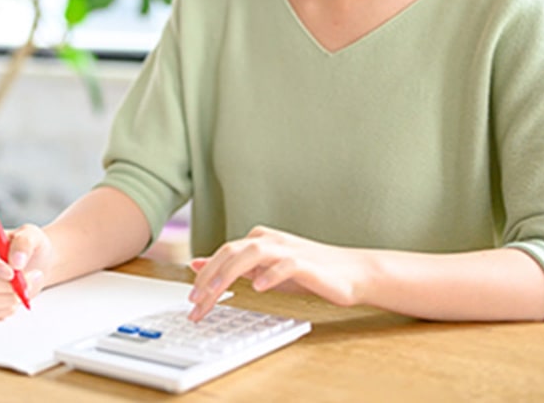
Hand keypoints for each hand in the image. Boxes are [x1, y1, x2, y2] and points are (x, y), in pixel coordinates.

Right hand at [0, 224, 52, 320]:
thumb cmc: (29, 248)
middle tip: (28, 280)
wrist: (37, 265)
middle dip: (8, 285)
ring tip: (25, 288)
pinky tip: (16, 297)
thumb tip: (16, 260)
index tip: (11, 273)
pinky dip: (7, 307)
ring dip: (9, 297)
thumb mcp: (32, 235)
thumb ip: (24, 243)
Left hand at [187, 226, 369, 320]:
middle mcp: (269, 240)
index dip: (203, 276)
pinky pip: (285, 265)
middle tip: (195, 302)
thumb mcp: (263, 270)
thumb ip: (233, 267)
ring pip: (251, 253)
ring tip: (216, 292)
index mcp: (257, 241)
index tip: (191, 301)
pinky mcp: (307, 263)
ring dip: (230, 272)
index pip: (222, 254)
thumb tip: (198, 264)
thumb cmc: (309, 272)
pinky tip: (259, 288)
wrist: (353, 272)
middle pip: (231, 252)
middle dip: (209, 277)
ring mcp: (288, 249)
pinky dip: (270, 274)